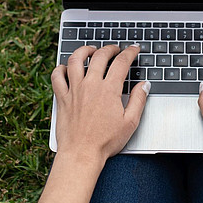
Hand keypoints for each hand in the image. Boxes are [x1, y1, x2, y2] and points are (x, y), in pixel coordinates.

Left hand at [51, 43, 148, 163]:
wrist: (81, 154)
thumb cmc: (105, 142)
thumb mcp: (130, 122)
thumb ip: (139, 100)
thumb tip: (144, 85)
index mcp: (109, 90)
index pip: (121, 62)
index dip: (130, 52)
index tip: (134, 49)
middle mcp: (91, 85)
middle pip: (100, 56)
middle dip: (110, 48)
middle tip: (115, 49)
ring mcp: (74, 90)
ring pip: (76, 60)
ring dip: (84, 51)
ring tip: (90, 50)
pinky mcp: (62, 98)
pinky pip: (57, 76)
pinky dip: (61, 68)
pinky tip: (66, 67)